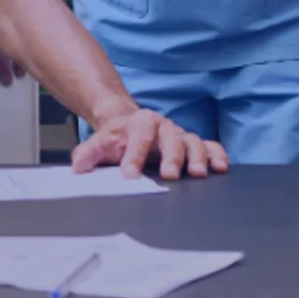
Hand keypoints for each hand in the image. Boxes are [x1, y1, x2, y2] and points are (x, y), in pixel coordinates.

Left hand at [72, 108, 228, 180]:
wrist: (127, 125)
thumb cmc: (118, 138)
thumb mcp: (101, 143)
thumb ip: (89, 153)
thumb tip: (78, 167)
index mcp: (140, 123)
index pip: (139, 136)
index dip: (134, 155)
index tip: (130, 174)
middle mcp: (164, 127)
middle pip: (171, 138)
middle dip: (171, 156)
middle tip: (169, 174)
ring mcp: (180, 135)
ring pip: (193, 142)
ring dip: (197, 157)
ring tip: (198, 174)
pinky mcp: (194, 144)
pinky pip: (210, 146)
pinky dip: (217, 155)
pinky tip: (220, 167)